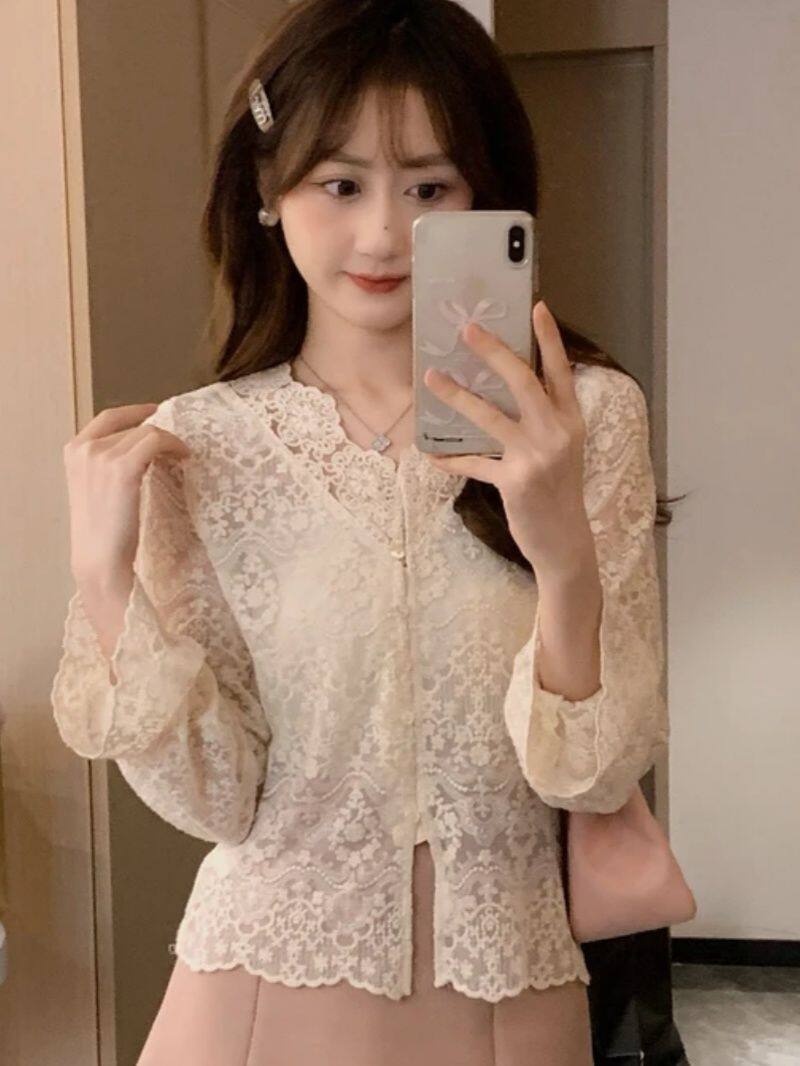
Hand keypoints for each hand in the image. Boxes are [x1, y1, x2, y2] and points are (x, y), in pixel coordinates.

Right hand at [63, 403, 191, 587]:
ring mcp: (101, 456)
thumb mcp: (97, 487)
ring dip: (170, 442)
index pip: (108, 417)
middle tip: (178, 449)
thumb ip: (109, 463)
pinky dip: (174, 446)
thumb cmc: (103, 532)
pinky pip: (156, 441)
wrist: (100, 558)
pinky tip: (184, 457)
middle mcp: (85, 448)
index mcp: (73, 451)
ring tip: (182, 456)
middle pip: (133, 427)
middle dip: (158, 435)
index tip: (156, 412)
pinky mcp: (122, 468)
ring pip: (148, 432)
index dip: (135, 411)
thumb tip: (144, 447)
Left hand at [422, 299, 593, 577]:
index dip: (549, 339)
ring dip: (457, 395)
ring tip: (432, 377)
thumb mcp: (562, 448)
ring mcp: (536, 457)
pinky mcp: (515, 482)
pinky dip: (451, 459)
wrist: (564, 540)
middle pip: (523, 382)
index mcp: (571, 420)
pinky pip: (474, 463)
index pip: (560, 371)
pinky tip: (432, 455)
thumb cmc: (558, 489)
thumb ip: (542, 418)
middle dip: (494, 352)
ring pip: (490, 417)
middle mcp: (556, 433)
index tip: (536, 306)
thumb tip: (505, 387)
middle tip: (468, 329)